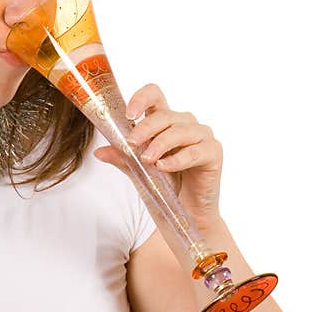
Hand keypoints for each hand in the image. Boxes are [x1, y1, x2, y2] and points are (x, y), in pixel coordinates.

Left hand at [93, 83, 223, 229]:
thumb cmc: (164, 189)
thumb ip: (123, 158)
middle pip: (165, 114)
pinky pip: (195, 151)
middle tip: (132, 143)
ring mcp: (201, 137)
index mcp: (164, 122)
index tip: (129, 114)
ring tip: (147, 160)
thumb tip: (99, 151)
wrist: (185, 215)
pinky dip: (177, 159)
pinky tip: (164, 167)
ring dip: (160, 144)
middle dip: (146, 128)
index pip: (154, 96)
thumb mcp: (138, 172)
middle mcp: (184, 124)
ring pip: (180, 130)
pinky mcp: (213, 153)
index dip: (141, 99)